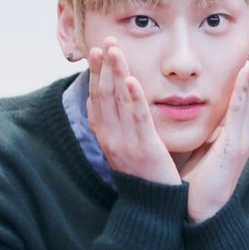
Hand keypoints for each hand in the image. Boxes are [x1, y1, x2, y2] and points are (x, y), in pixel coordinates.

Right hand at [87, 38, 181, 185]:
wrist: (152, 207)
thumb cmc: (143, 175)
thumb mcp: (123, 148)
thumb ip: (116, 124)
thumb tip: (104, 101)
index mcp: (106, 136)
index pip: (96, 99)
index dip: (96, 75)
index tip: (96, 52)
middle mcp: (110, 138)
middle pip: (103, 96)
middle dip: (103, 67)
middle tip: (104, 42)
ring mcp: (125, 143)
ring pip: (117, 102)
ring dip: (115, 74)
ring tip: (114, 51)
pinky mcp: (144, 149)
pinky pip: (137, 119)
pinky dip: (133, 98)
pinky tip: (132, 80)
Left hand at [182, 34, 248, 222]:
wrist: (198, 213)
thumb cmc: (197, 181)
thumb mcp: (204, 147)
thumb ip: (208, 129)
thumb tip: (199, 110)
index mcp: (236, 130)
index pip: (248, 93)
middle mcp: (244, 132)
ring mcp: (242, 139)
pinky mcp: (234, 147)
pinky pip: (239, 113)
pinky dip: (244, 91)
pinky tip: (247, 72)